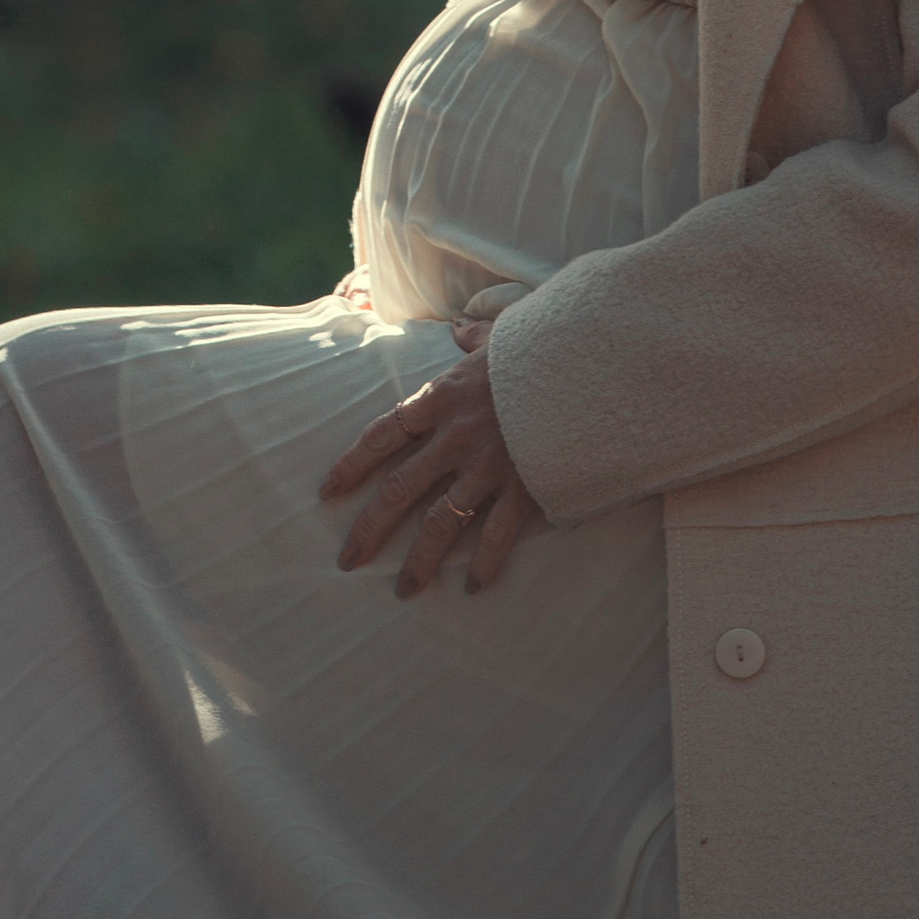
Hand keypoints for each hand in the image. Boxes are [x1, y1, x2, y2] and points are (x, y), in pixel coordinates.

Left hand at [319, 332, 543, 597]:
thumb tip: (459, 328)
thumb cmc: (542, 348)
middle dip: (370, 529)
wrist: (590, 367)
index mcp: (441, 398)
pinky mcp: (523, 488)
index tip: (328, 492)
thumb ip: (473, 338)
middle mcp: (455, 438)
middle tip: (348, 560)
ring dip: (420, 560)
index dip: (351, 465)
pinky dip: (485, 564)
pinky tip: (473, 587)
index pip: (382, 435)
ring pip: (441, 523)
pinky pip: (496, 535)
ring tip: (404, 590)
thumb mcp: (500, 336)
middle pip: (400, 489)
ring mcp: (488, 467)